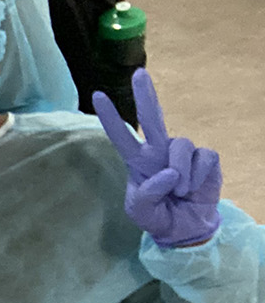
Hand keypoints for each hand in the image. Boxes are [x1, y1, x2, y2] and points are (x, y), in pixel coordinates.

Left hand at [94, 69, 221, 248]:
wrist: (185, 229)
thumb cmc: (158, 216)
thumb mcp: (140, 212)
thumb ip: (146, 194)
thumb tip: (168, 172)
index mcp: (137, 161)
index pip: (121, 136)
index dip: (110, 117)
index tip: (97, 95)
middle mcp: (158, 150)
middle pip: (151, 119)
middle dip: (145, 95)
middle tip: (139, 73)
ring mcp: (182, 152)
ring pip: (180, 146)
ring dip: (180, 174)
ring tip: (179, 192)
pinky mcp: (206, 158)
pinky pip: (202, 158)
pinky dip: (198, 177)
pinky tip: (194, 188)